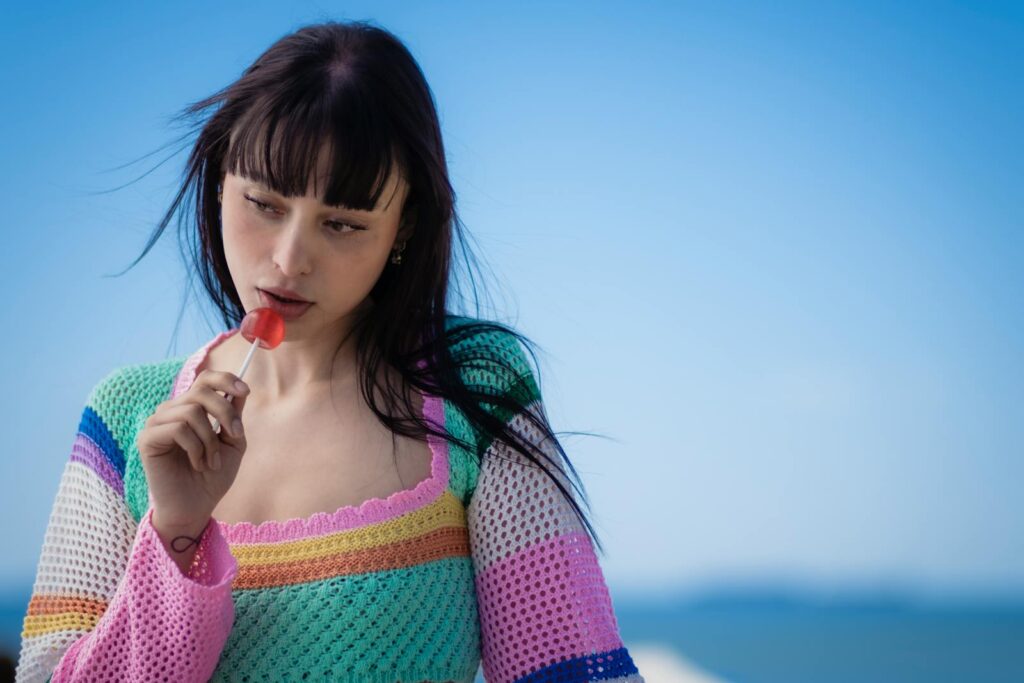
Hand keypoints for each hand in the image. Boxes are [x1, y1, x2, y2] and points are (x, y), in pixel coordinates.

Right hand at [136, 370, 249, 531]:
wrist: (195, 507)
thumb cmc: (212, 476)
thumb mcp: (233, 443)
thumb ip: (234, 417)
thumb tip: (241, 390)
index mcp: (192, 409)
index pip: (205, 379)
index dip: (226, 379)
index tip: (245, 391)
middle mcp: (172, 411)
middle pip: (201, 390)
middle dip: (225, 412)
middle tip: (234, 435)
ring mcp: (157, 423)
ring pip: (192, 412)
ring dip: (210, 439)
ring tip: (211, 461)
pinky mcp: (147, 438)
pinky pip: (178, 428)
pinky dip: (195, 448)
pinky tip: (196, 464)